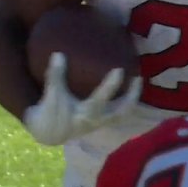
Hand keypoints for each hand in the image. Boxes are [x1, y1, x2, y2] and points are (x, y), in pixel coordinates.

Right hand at [21, 52, 141, 145]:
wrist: (49, 133)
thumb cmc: (51, 113)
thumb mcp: (52, 94)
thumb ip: (55, 75)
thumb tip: (58, 54)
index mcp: (85, 114)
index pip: (101, 99)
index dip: (110, 85)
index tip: (119, 70)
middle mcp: (98, 120)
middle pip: (122, 111)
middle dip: (133, 95)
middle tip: (138, 77)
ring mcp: (102, 123)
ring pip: (123, 114)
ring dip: (132, 100)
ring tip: (136, 83)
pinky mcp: (102, 122)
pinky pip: (119, 114)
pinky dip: (125, 103)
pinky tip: (127, 91)